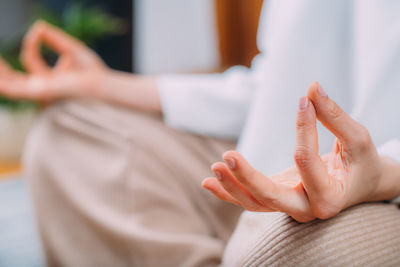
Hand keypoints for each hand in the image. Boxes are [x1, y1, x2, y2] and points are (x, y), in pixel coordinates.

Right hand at [0, 21, 106, 100]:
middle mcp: (43, 89)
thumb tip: (38, 26)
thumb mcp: (72, 49)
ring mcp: (40, 93)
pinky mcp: (39, 94)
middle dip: (2, 69)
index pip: (31, 59)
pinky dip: (2, 82)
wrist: (99, 83)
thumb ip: (54, 38)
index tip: (39, 31)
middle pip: (16, 79)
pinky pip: (13, 90)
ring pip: (12, 85)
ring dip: (1, 74)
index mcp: (50, 80)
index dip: (31, 42)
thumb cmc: (92, 71)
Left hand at [202, 82, 395, 221]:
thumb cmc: (361, 162)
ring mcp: (289, 206)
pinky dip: (228, 193)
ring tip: (214, 167)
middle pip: (269, 198)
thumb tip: (313, 87)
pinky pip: (250, 200)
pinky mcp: (277, 198)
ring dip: (231, 187)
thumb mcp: (357, 139)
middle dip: (247, 178)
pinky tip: (207, 182)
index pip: (305, 161)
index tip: (305, 100)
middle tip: (227, 157)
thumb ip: (334, 115)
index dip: (304, 128)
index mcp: (331, 198)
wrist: (361, 184)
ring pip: (254, 203)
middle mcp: (307, 209)